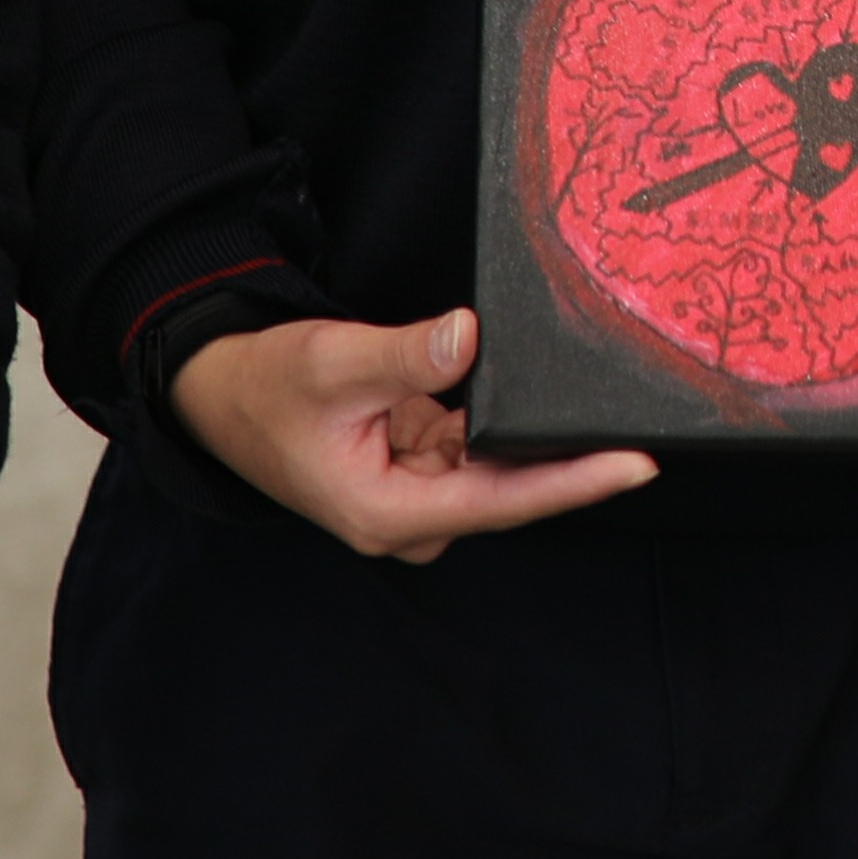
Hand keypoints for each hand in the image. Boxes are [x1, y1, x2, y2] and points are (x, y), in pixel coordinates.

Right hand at [167, 308, 653, 560]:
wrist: (220, 395)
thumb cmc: (266, 387)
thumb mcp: (334, 361)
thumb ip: (407, 356)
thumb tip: (470, 338)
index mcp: (387, 513)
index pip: (502, 501)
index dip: (574, 482)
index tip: (636, 465)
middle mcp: (407, 521)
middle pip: (509, 490)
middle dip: (565, 453)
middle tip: (637, 416)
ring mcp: (413, 499)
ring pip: (494, 467)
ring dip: (526, 432)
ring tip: (575, 397)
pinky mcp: (416, 473)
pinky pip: (475, 449)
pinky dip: (494, 420)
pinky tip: (516, 391)